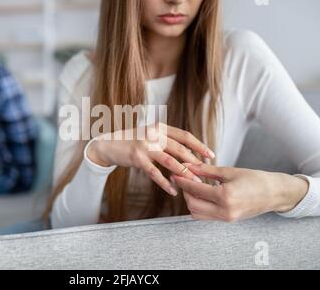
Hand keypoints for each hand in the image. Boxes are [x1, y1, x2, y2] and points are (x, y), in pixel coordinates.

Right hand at [87, 122, 215, 196]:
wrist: (109, 145)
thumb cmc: (132, 142)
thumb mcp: (150, 136)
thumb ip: (165, 140)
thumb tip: (187, 152)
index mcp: (160, 127)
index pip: (185, 136)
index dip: (199, 146)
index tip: (211, 155)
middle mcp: (154, 134)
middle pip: (180, 149)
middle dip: (195, 162)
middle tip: (206, 173)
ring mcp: (145, 146)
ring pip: (170, 161)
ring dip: (184, 174)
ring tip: (194, 183)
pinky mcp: (137, 158)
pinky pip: (155, 173)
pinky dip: (165, 183)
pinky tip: (173, 191)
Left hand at [172, 163, 308, 221]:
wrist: (275, 194)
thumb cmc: (255, 179)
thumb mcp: (229, 171)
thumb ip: (206, 170)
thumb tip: (188, 165)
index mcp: (225, 196)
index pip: (195, 189)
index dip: (183, 180)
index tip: (176, 172)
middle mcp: (225, 211)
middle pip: (192, 205)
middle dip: (185, 191)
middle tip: (184, 179)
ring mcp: (226, 218)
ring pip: (197, 213)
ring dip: (191, 200)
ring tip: (193, 186)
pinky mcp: (227, 220)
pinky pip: (206, 216)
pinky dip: (199, 205)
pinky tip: (201, 193)